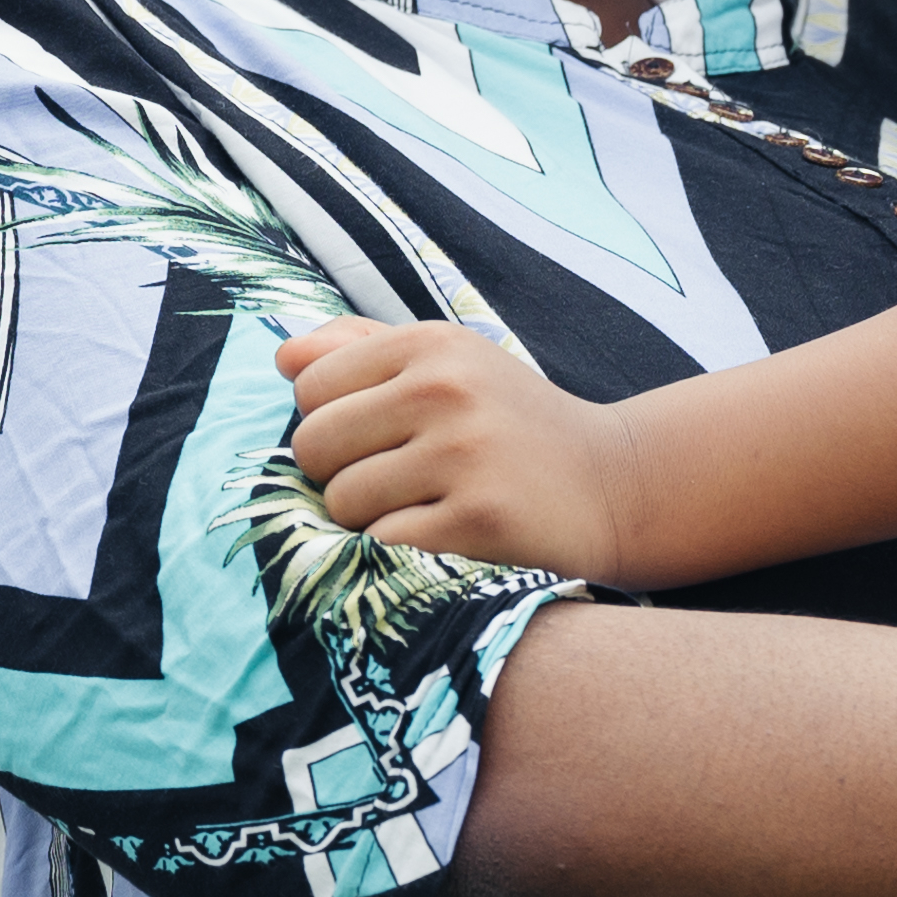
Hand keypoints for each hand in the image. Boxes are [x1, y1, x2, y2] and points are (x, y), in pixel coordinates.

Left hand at [274, 319, 651, 581]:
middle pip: (314, 446)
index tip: (376, 439)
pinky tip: (441, 538)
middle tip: (392, 483)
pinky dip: (399, 552)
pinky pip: (382, 544)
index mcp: (430, 344)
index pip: (310, 387)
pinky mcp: (479, 520)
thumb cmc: (512, 424)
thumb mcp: (450, 364)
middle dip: (337, 475)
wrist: (613, 484)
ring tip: (419, 509)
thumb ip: (361, 349)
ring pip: (342, 502)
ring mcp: (464, 455)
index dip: (330, 423)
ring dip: (368, 520)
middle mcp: (445, 390)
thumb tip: (283, 356)